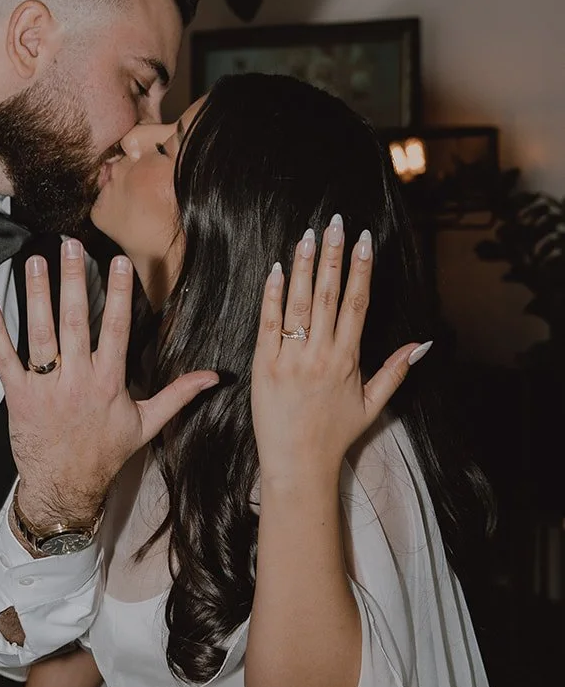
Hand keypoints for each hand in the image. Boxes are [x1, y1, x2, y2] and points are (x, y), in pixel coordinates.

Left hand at [0, 239, 216, 524]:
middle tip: (70, 245)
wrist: (65, 488)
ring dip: (37, 295)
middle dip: (73, 280)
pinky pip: (5, 359)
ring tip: (36, 261)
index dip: (118, 293)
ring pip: (40, 333)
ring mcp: (46, 387)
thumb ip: (178, 395)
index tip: (118, 261)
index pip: (115, 329)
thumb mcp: (146, 424)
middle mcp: (77, 380)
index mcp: (109, 382)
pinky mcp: (19, 396)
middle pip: (75, 321)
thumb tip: (213, 376)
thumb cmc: (105, 454)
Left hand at [251, 215, 428, 487]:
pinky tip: (277, 268)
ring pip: (299, 303)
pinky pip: (269, 323)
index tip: (364, 241)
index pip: (356, 304)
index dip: (361, 269)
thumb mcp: (373, 404)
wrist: (297, 463)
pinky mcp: (265, 365)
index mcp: (348, 359)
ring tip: (308, 235)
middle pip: (329, 295)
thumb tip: (422, 343)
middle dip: (333, 256)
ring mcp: (290, 358)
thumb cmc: (335, 434)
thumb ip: (396, 370)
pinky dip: (273, 294)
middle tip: (336, 223)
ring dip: (305, 266)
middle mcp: (320, 354)